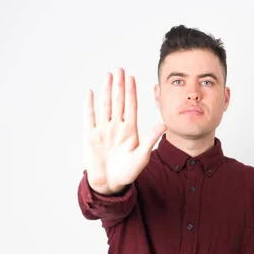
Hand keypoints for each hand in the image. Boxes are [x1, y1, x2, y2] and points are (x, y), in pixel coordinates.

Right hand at [83, 68, 166, 194]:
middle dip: (119, 85)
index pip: (130, 106)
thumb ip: (151, 139)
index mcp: (130, 130)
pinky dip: (89, 105)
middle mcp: (116, 127)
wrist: (110, 184)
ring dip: (106, 90)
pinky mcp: (91, 136)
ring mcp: (103, 130)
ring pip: (105, 105)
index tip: (131, 77)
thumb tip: (163, 125)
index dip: (131, 91)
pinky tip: (90, 93)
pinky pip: (89, 117)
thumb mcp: (142, 156)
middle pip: (118, 101)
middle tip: (120, 69)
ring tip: (108, 75)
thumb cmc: (127, 172)